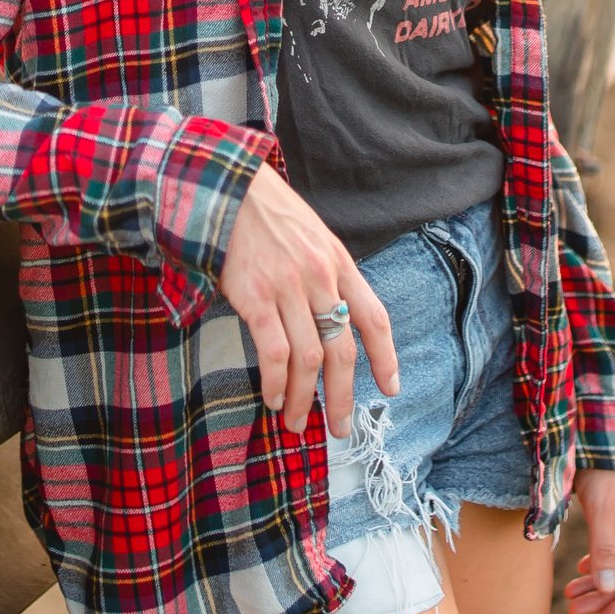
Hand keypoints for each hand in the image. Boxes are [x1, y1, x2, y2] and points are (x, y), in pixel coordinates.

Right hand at [218, 167, 398, 435]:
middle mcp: (320, 277)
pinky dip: (275, 383)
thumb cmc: (265, 212)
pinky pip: (274, 352)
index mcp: (339, 262)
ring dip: (304, 399)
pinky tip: (271, 398)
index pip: (374, 317)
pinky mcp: (255, 296)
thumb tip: (332, 319)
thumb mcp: (311, 235)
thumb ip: (326, 273)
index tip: (391, 388)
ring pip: (309, 359)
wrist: (223, 186)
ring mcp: (288, 287)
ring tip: (295, 423)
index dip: (386, 357)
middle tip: (339, 427)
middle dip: (342, 396)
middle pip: (343, 351)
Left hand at [563, 469, 614, 613]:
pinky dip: (600, 564)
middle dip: (603, 598)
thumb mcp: (601, 508)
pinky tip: (582, 574)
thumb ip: (604, 548)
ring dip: (598, 584)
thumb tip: (606, 589)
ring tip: (570, 596)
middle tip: (572, 611)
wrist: (609, 430)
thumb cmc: (605, 467)